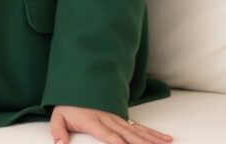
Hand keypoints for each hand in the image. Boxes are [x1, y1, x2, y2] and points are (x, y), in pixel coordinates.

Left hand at [50, 105, 172, 143]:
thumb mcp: (58, 117)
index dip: (117, 142)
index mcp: (93, 121)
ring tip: (167, 143)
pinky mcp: (122, 118)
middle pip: (128, 134)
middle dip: (142, 143)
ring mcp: (117, 118)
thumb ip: (58, 131)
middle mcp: (108, 119)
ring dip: (152, 138)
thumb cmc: (68, 106)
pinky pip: (139, 127)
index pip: (107, 134)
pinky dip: (152, 133)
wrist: (77, 86)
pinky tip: (164, 138)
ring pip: (137, 131)